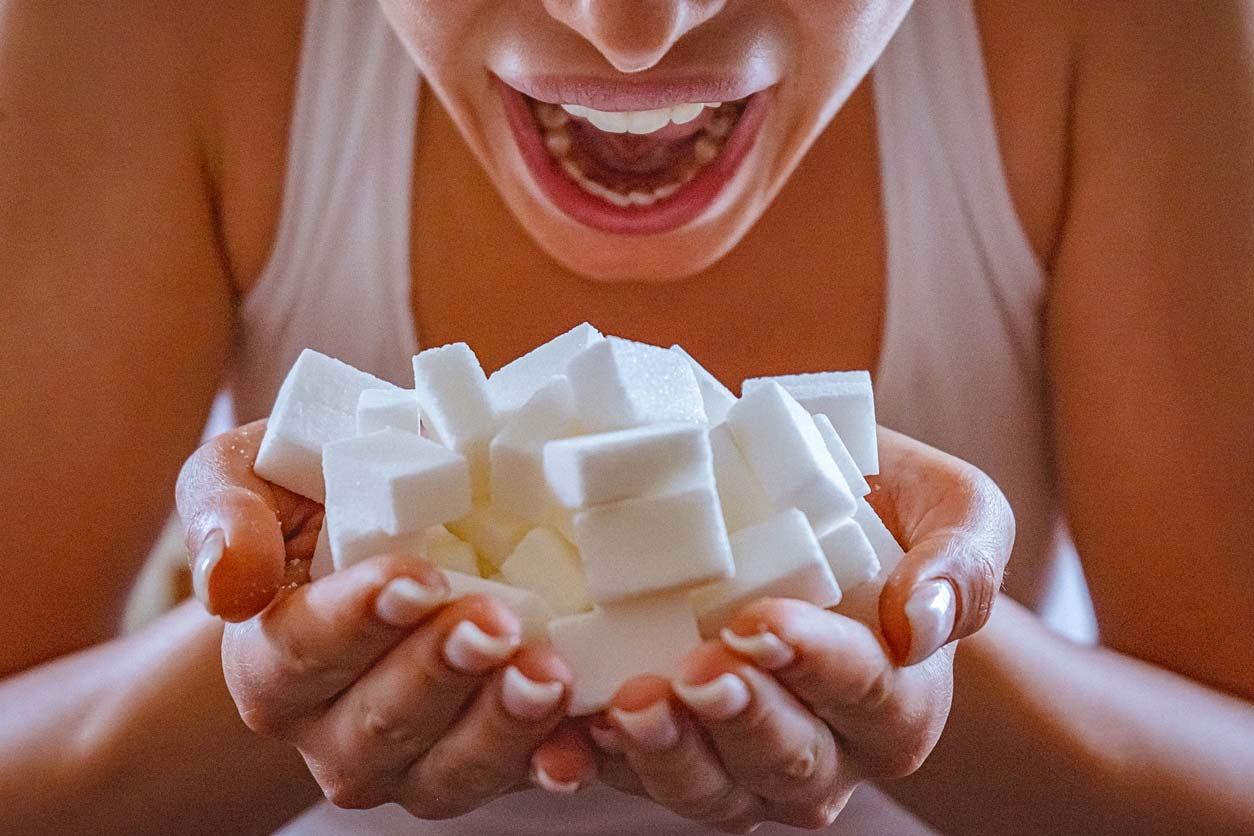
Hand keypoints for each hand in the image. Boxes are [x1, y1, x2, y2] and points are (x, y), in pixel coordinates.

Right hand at [176, 421, 595, 815]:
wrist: (396, 506)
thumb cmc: (320, 485)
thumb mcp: (251, 469)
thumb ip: (223, 510)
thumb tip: (229, 584)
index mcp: (270, 659)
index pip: (300, 653)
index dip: (357, 621)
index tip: (416, 580)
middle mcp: (331, 726)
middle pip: (377, 724)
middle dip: (440, 674)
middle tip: (495, 623)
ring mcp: (412, 757)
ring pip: (447, 770)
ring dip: (500, 727)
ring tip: (546, 675)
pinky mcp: (485, 758)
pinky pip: (517, 778)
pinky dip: (552, 762)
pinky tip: (580, 745)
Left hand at [589, 427, 1014, 831]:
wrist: (800, 512)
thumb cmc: (878, 505)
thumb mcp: (953, 506)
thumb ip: (964, 559)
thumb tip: (923, 622)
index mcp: (899, 696)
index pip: (869, 693)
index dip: (817, 666)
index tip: (762, 623)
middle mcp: (829, 748)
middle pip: (790, 761)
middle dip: (740, 721)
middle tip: (695, 671)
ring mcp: (746, 761)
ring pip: (716, 791)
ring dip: (669, 757)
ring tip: (628, 708)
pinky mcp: (675, 750)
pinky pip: (638, 776)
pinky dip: (600, 764)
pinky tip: (567, 739)